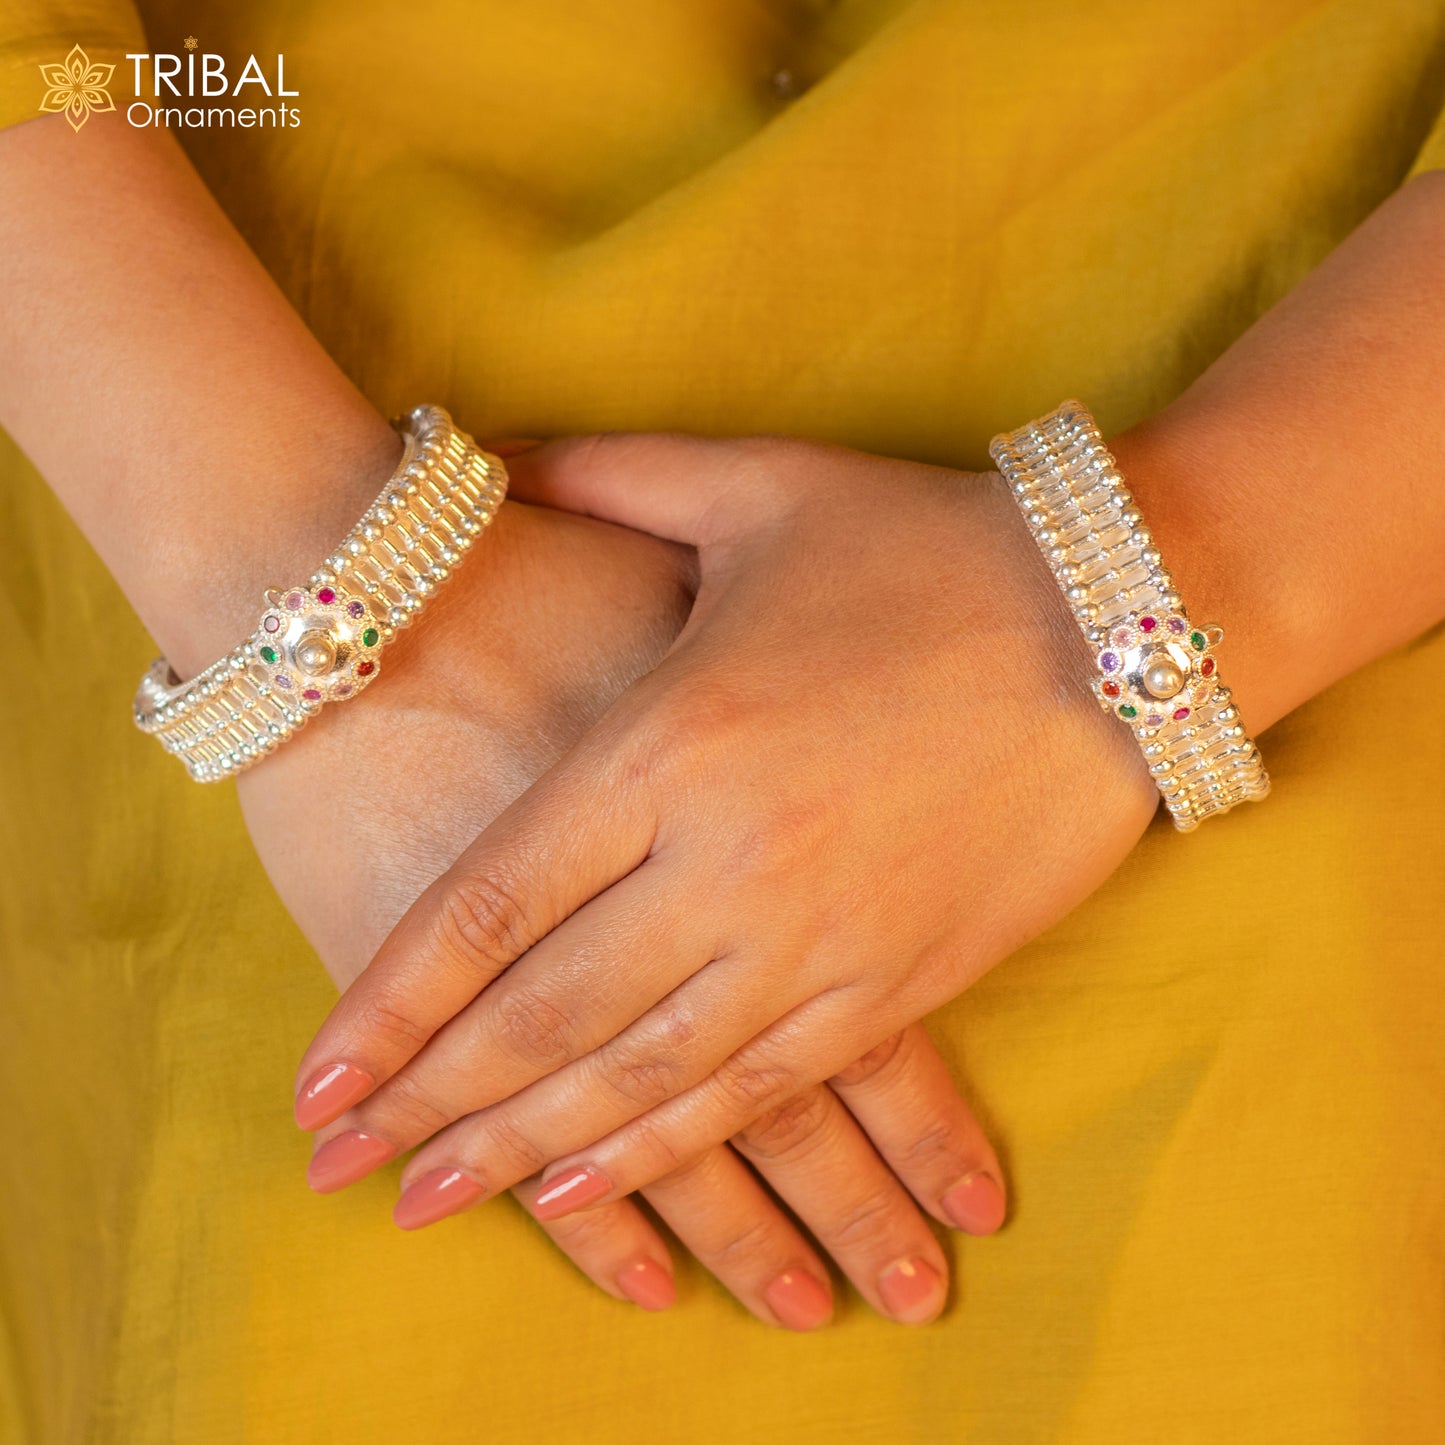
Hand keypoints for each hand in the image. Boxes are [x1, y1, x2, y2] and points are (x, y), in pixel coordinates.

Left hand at [293, 433, 1157, 1224]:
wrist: (1127, 622)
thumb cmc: (930, 548)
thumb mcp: (756, 489)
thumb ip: (601, 472)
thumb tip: (479, 449)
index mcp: (670, 745)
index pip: (487, 906)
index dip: (388, 1006)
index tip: (314, 1081)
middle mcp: (724, 863)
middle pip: (539, 1014)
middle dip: (426, 1101)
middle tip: (336, 1167)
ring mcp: (815, 940)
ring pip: (637, 1075)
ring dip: (523, 1147)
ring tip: (432, 1197)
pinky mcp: (895, 983)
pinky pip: (754, 1089)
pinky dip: (663, 1145)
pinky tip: (596, 1187)